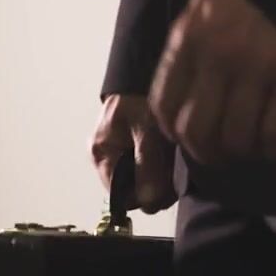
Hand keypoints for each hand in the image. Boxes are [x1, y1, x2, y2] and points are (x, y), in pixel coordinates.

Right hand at [92, 93, 176, 212]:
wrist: (143, 74)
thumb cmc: (140, 97)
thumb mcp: (147, 130)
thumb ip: (148, 166)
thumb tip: (150, 202)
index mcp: (101, 154)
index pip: (121, 197)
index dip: (144, 196)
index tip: (165, 186)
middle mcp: (106, 159)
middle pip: (132, 193)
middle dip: (155, 187)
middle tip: (174, 170)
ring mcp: (119, 156)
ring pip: (142, 184)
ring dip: (161, 178)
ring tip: (172, 159)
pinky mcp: (134, 152)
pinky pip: (148, 172)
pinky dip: (161, 168)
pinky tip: (170, 156)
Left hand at [149, 0, 275, 165]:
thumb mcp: (206, 6)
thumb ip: (191, 46)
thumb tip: (184, 94)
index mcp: (191, 37)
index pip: (165, 104)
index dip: (174, 132)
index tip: (188, 139)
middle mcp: (219, 56)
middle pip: (197, 131)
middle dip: (207, 153)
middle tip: (221, 155)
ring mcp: (259, 69)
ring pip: (236, 138)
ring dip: (242, 153)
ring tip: (251, 150)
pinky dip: (273, 149)